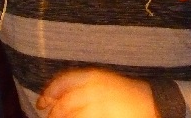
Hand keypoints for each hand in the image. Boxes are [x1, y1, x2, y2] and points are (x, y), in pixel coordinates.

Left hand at [37, 69, 158, 117]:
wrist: (149, 100)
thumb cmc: (119, 90)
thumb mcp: (98, 81)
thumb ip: (77, 86)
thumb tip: (50, 99)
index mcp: (92, 76)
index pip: (63, 82)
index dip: (48, 93)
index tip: (41, 103)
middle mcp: (95, 89)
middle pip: (66, 103)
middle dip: (55, 113)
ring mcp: (102, 106)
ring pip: (75, 115)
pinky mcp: (106, 116)